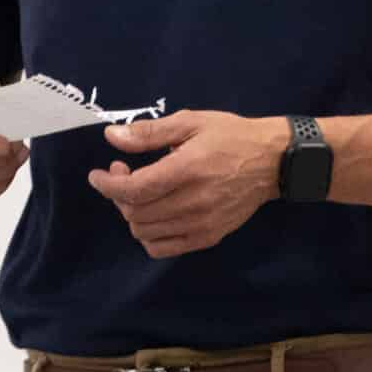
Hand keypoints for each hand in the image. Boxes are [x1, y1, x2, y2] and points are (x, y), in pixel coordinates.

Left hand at [87, 111, 288, 258]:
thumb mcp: (191, 123)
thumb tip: (112, 137)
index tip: (98, 175)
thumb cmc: (231, 136)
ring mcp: (201, 224)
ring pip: (145, 233)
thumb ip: (149, 133)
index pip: (134, 190)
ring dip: (132, 214)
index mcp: (187, 170)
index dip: (107, 185)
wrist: (273, 162)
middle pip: (135, 214)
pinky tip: (154, 214)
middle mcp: (193, 202)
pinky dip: (149, 235)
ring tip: (140, 193)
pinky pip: (163, 249)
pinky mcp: (208, 237)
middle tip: (124, 174)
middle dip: (118, 196)